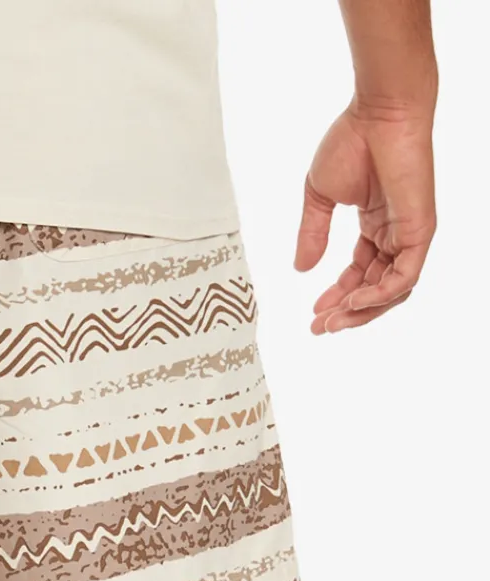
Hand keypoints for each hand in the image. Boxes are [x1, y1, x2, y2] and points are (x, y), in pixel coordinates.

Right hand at [295, 103, 435, 334]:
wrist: (380, 113)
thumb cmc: (353, 141)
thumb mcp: (319, 197)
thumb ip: (312, 234)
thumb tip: (301, 269)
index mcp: (375, 224)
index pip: (360, 272)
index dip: (337, 296)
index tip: (314, 314)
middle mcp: (394, 233)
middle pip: (376, 288)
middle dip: (347, 312)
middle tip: (320, 327)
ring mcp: (409, 233)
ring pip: (392, 290)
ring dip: (362, 310)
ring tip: (333, 321)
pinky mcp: (419, 231)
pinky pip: (404, 277)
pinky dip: (380, 295)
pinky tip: (354, 302)